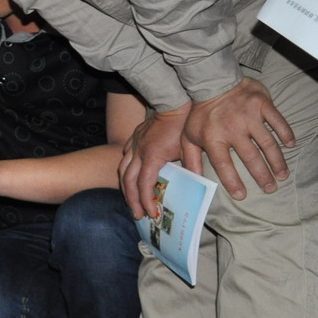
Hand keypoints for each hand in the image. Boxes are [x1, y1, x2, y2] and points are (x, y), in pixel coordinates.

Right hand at [119, 104, 186, 218]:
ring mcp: (133, 145)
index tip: (152, 213)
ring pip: (122, 171)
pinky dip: (125, 172)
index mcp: (152, 156)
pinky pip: (124, 158)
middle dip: (132, 200)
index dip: (146, 201)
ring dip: (125, 188)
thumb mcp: (188, 148)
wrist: (173, 102)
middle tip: (137, 215)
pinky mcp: (133, 139)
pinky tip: (130, 178)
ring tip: (131, 200)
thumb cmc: (182, 125)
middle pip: (128, 182)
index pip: (145, 184)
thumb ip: (190, 167)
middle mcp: (138, 152)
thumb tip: (195, 185)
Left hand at [180, 77, 293, 201]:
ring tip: (282, 175)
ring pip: (267, 143)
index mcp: (213, 137)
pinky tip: (290, 145)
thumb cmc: (201, 114)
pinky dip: (286, 133)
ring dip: (277, 160)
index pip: (223, 164)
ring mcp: (249, 115)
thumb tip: (193, 180)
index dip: (233, 181)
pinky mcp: (262, 103)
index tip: (242, 195)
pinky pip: (278, 121)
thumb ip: (190, 159)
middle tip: (271, 189)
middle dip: (262, 176)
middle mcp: (232, 128)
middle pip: (250, 157)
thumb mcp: (188, 136)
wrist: (212, 82)